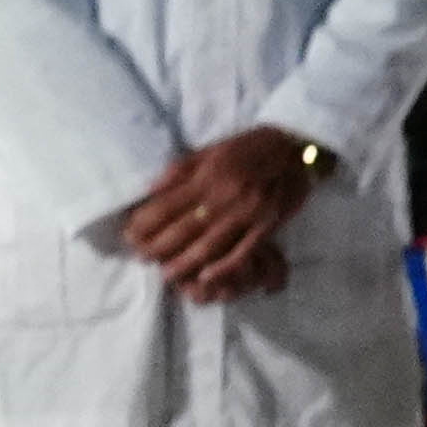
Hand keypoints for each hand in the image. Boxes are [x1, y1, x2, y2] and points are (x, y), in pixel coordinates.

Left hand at [115, 127, 324, 303]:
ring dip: (184, 263)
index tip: (129, 236)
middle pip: (183, 229)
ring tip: (166, 275)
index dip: (145, 224)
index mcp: (208, 174)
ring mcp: (246, 213)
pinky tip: (205, 278)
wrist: (297, 148)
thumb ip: (179, 170)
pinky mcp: (266, 226)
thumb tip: (149, 192)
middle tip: (141, 259)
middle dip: (158, 247)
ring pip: (209, 245)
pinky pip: (242, 252)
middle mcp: (224, 195)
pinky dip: (222, 267)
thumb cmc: (249, 148)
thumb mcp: (211, 150)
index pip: (167, 205)